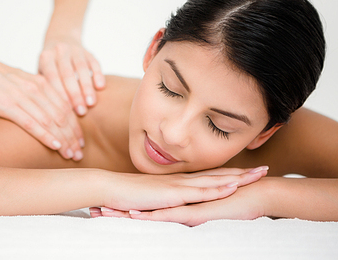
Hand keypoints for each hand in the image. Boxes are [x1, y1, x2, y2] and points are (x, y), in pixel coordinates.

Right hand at [0, 49, 83, 159]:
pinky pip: (31, 123)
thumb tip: (48, 108)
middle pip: (62, 116)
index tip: (80, 142)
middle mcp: (36, 88)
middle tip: (79, 154)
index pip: (66, 107)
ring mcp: (22, 96)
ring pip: (50, 121)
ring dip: (63, 140)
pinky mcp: (7, 105)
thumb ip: (36, 93)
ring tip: (70, 155)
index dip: (75, 126)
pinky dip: (45, 135)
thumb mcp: (22, 80)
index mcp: (41, 82)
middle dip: (72, 137)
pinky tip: (55, 146)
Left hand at [39, 40, 104, 115]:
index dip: (59, 94)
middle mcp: (59, 51)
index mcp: (45, 57)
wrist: (61, 39)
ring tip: (92, 103)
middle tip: (81, 112)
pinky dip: (98, 74)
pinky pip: (94, 62)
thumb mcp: (42, 72)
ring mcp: (75, 49)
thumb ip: (45, 88)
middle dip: (75, 94)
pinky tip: (101, 87)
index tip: (65, 111)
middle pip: (67, 74)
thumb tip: (49, 113)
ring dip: (87, 87)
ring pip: (82, 68)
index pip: (52, 77)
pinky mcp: (88, 51)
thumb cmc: (49, 66)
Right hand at [91, 166, 268, 222]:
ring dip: (236, 178)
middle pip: (217, 175)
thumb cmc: (127, 194)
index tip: (246, 171)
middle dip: (241, 173)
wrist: (110, 188)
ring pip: (213, 181)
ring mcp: (178, 186)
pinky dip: (217, 189)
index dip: (228, 174)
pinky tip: (231, 187)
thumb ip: (165, 199)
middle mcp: (182, 181)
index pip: (208, 177)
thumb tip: (172, 205)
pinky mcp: (172, 194)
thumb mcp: (152, 198)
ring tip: (257, 175)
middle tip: (263, 169)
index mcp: (178, 182)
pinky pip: (198, 192)